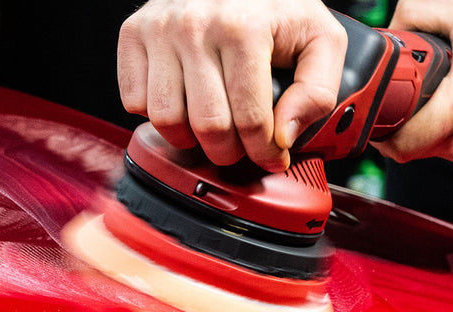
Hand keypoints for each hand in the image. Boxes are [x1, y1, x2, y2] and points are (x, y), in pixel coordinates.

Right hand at [117, 0, 346, 171]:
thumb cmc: (275, 6)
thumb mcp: (319, 39)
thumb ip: (317, 91)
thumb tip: (284, 136)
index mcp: (243, 28)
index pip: (250, 119)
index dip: (265, 151)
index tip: (271, 157)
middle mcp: (195, 26)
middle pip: (207, 125)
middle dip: (228, 151)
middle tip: (239, 146)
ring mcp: (159, 29)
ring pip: (165, 118)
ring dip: (188, 137)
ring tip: (208, 127)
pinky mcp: (133, 33)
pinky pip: (134, 99)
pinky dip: (154, 112)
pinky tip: (181, 100)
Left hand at [374, 0, 452, 173]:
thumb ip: (420, 13)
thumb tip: (392, 28)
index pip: (397, 143)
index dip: (380, 129)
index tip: (378, 112)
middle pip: (411, 149)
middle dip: (402, 125)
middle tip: (406, 102)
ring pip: (435, 151)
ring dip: (430, 129)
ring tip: (443, 99)